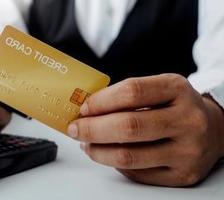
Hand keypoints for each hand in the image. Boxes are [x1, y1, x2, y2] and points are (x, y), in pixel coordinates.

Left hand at [68, 73, 223, 186]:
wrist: (215, 129)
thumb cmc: (176, 107)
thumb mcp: (159, 89)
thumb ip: (126, 95)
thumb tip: (84, 110)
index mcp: (178, 90)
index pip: (132, 92)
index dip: (101, 101)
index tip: (83, 108)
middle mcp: (187, 120)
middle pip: (127, 127)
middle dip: (91, 129)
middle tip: (75, 129)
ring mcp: (187, 150)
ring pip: (128, 156)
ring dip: (97, 151)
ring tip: (86, 144)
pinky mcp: (183, 175)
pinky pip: (136, 173)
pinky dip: (115, 164)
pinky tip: (108, 154)